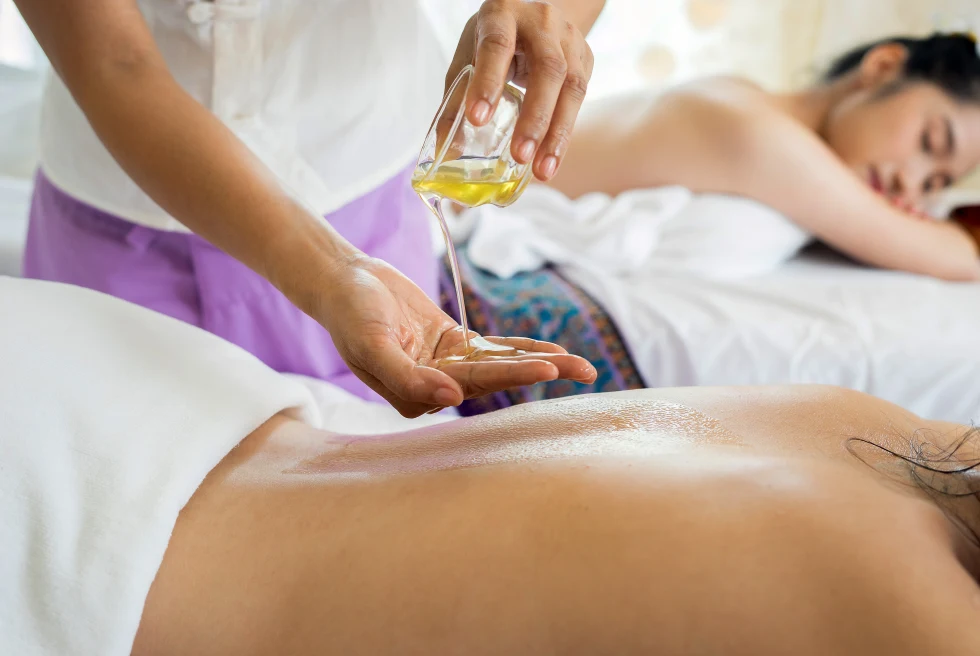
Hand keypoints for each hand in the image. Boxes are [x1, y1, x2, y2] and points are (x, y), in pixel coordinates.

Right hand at [315, 255, 596, 417]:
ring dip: (540, 363)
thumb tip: (450, 400)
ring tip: (583, 366)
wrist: (344, 281)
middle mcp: (435, 386)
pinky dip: (522, 348)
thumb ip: (407, 377)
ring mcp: (447, 365)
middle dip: (540, 374)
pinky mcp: (453, 343)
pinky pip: (493, 348)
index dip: (510, 377)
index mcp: (415, 394)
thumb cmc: (351, 314)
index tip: (546, 369)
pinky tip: (554, 351)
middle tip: (585, 371)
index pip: (471, 386)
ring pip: (500, 365)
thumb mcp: (372, 344)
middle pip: (495, 380)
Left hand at [447, 0, 594, 180]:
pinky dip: (564, 134)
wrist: (535, 17)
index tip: (477, 119)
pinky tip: (551, 161)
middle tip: (520, 155)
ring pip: (572, 87)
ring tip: (542, 170)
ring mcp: (569, 40)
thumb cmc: (495, 39)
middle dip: (534, 117)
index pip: (497, 46)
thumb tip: (446, 147)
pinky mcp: (585, 60)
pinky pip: (579, 101)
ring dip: (556, 134)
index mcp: (502, 15)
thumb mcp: (470, 56)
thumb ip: (457, 97)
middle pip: (547, 69)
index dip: (488, 82)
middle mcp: (542, 23)